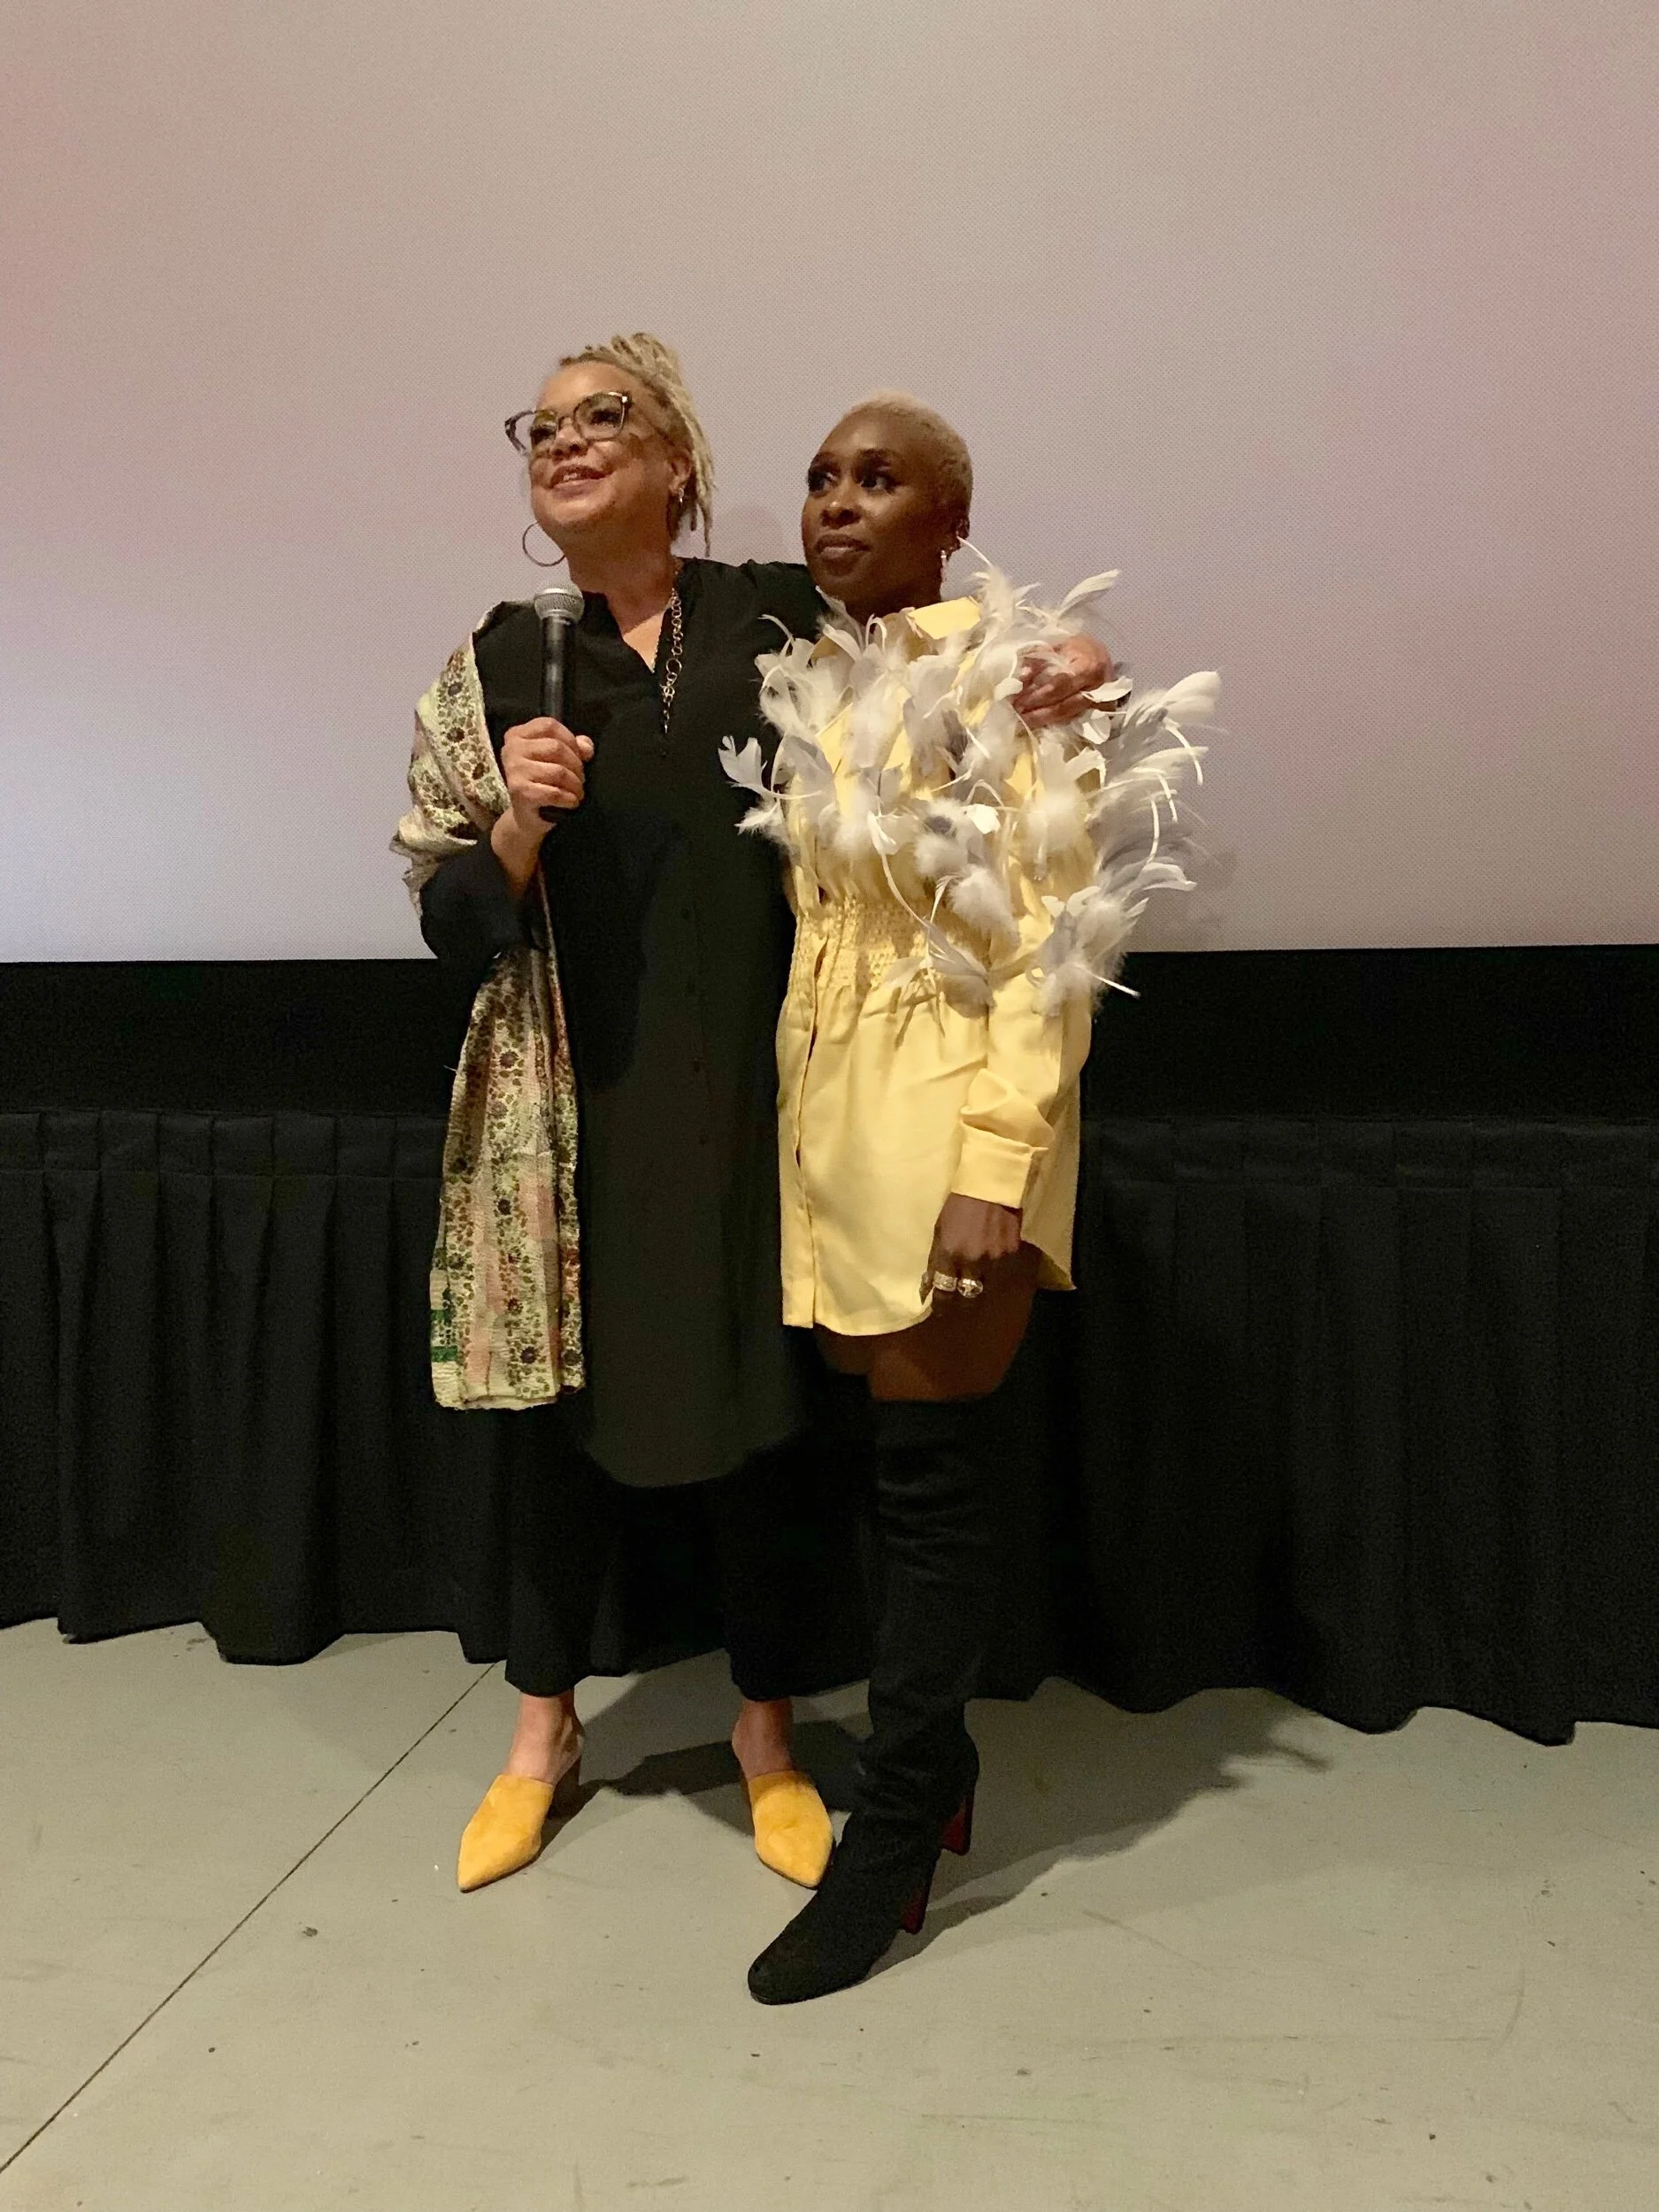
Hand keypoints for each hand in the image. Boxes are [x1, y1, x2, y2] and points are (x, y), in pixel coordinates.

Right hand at [501, 716, 592, 834]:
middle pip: (556, 748)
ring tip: (577, 791)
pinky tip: (571, 802)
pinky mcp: (520, 792)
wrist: (527, 817)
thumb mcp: (556, 759)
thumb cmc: (542, 783)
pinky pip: (555, 792)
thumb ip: (573, 746)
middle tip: (580, 779)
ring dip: (575, 784)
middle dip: (576, 765)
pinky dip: (569, 799)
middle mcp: (511, 749)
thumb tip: (586, 747)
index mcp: (517, 735)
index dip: (570, 739)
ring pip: (558, 771)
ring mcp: (513, 770)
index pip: (549, 725)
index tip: (578, 755)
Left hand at [923, 1194, 1024, 1298]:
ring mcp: (995, 1258)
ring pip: (987, 1282)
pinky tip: (993, 1247)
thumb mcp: (940, 1228)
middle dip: (963, 1298)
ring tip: (978, 1267)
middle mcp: (972, 1261)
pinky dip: (996, 1262)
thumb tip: (929, 1282)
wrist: (991, 1184)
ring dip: (980, 1279)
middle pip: (968, 1294)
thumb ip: (936, 1256)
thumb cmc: (958, 1204)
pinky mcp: (1011, 1252)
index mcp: (950, 1253)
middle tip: (960, 1295)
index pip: (944, 1290)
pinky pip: (1002, 1266)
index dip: (942, 1302)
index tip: (940, 1306)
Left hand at [1011, 634, 1115, 727]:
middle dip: (1037, 713)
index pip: (1059, 685)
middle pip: (1063, 707)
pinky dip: (1053, 722)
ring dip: (1043, 721)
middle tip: (1017, 715)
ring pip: (1068, 717)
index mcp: (1087, 666)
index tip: (1018, 701)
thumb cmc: (1079, 649)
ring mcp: (1099, 704)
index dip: (1038, 695)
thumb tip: (1021, 676)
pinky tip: (1038, 722)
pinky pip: (1073, 721)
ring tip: (1023, 720)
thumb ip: (1040, 659)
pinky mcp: (1097, 713)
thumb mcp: (1060, 645)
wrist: (1102, 657)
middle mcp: (1096, 688)